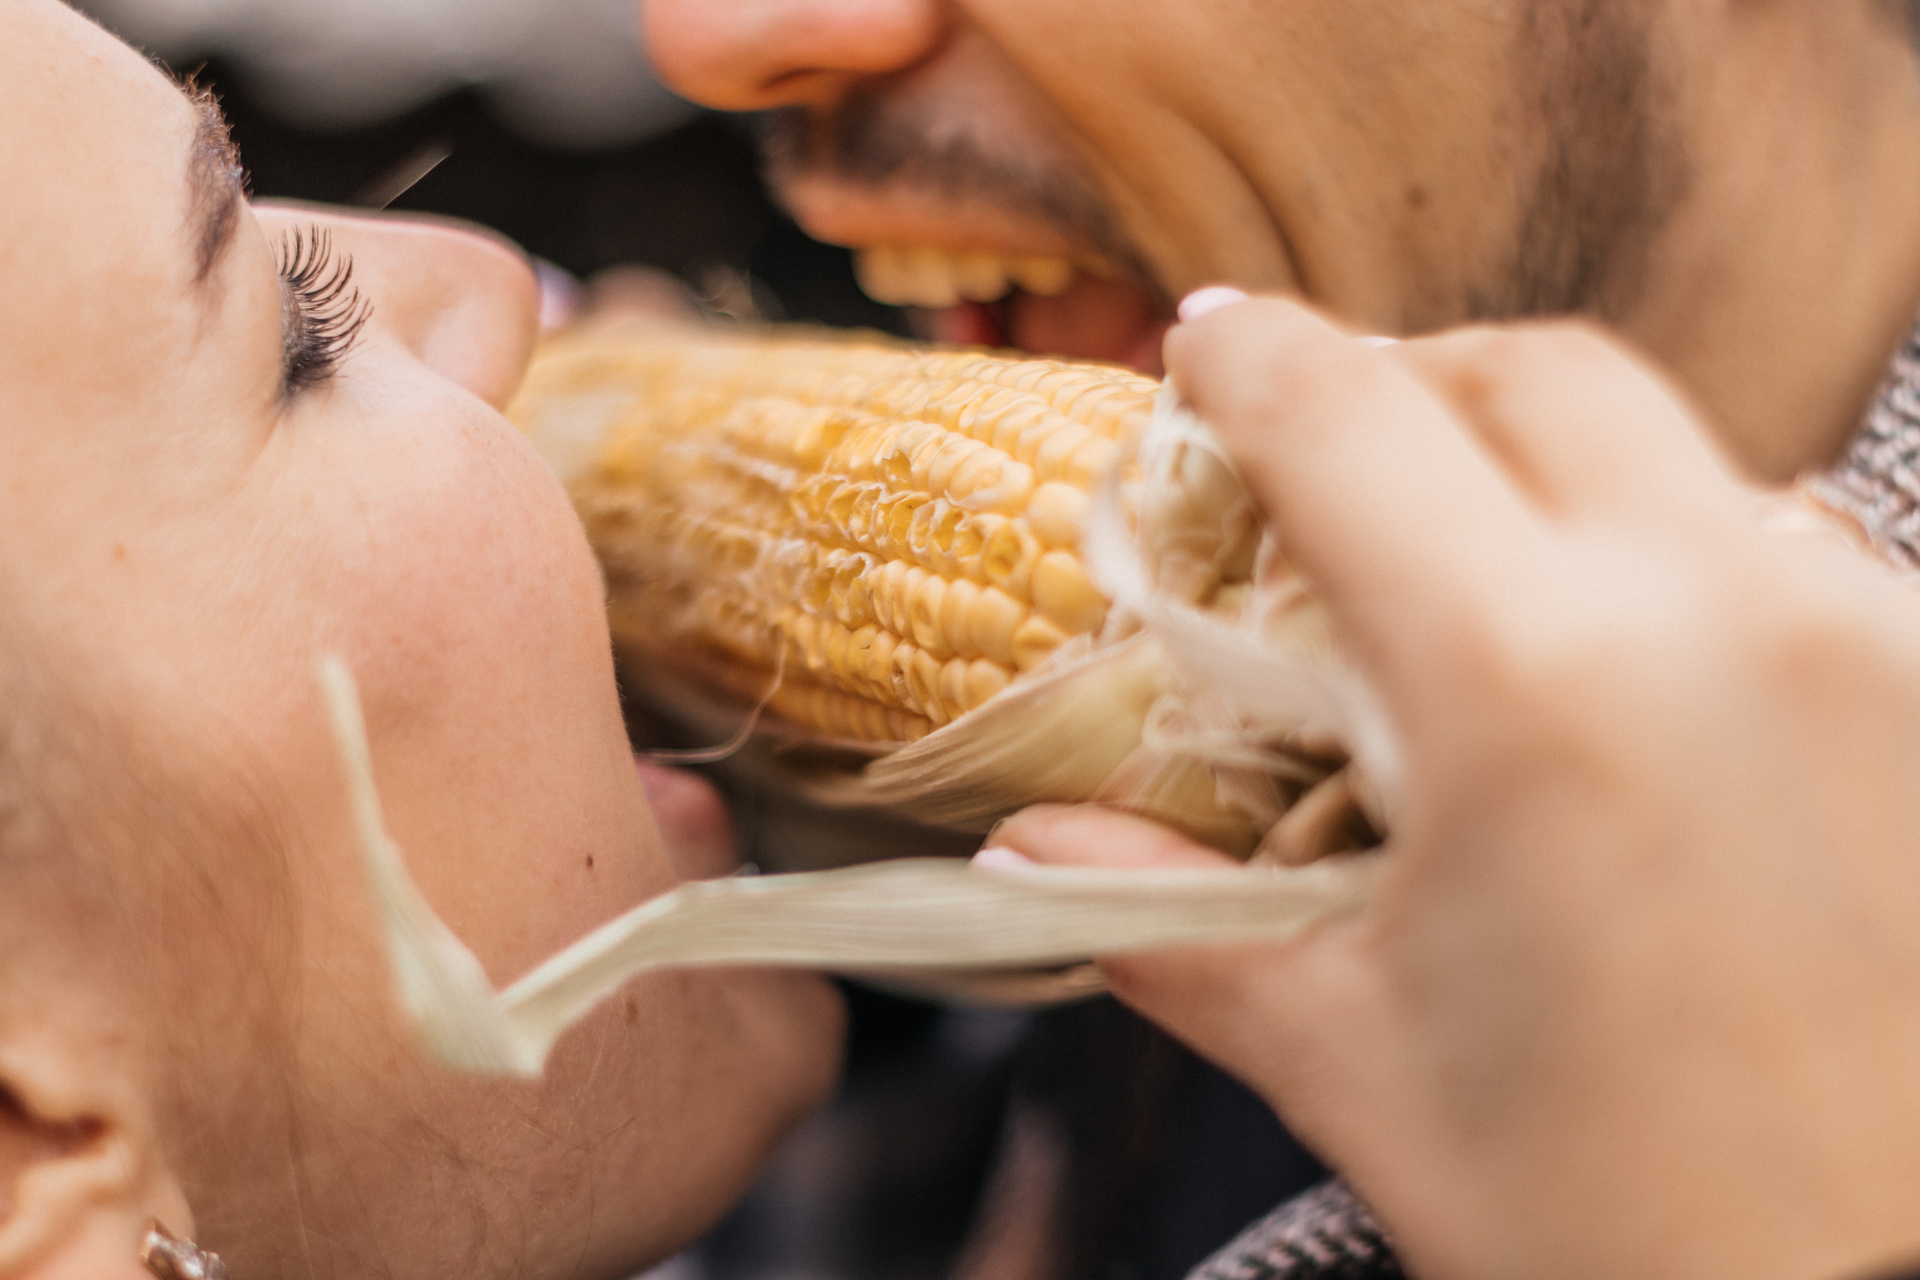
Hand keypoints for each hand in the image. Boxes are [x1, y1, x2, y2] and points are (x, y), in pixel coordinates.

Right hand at [995, 299, 1919, 1279]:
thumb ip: (1170, 919)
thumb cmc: (1624, 1219)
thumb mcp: (1359, 1061)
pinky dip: (1672, 553)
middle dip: (1405, 381)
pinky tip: (1623, 665)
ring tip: (1474, 572)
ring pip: (1674, 448)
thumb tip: (1030, 849)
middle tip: (1328, 460)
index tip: (1200, 346)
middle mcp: (1713, 615)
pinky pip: (1783, 546)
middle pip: (1529, 373)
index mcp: (1528, 688)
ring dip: (1547, 468)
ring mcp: (1856, 641)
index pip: (1345, 421)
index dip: (1247, 359)